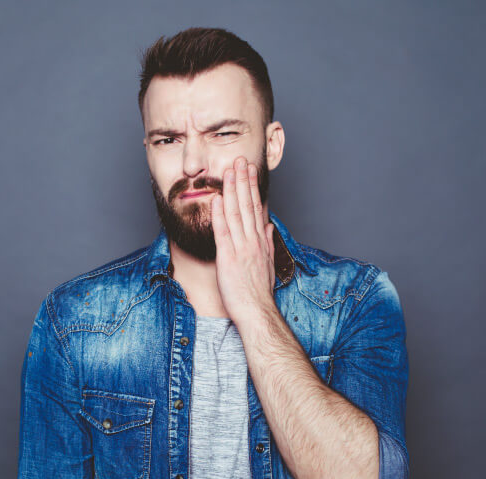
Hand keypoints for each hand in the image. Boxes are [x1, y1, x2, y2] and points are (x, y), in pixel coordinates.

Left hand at [211, 156, 276, 325]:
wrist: (256, 311)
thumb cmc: (259, 292)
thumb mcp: (267, 264)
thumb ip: (267, 242)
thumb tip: (267, 225)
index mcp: (259, 241)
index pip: (255, 208)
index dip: (251, 187)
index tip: (249, 170)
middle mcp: (251, 241)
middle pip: (247, 205)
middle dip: (243, 181)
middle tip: (240, 160)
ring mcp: (240, 248)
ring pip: (236, 213)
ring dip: (232, 190)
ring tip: (229, 170)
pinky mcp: (228, 257)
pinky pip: (223, 232)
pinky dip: (220, 214)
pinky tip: (218, 198)